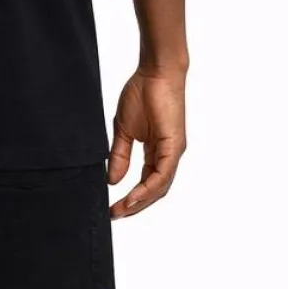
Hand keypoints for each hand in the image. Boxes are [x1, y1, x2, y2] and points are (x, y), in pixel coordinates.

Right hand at [107, 67, 186, 218]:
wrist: (155, 73)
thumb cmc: (142, 94)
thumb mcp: (123, 131)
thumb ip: (119, 156)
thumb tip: (113, 181)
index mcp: (156, 152)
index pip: (145, 183)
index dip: (130, 198)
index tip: (112, 208)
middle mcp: (167, 155)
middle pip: (154, 191)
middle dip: (135, 206)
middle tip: (115, 215)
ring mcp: (173, 152)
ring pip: (160, 187)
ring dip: (141, 202)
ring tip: (122, 210)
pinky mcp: (174, 145)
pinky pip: (163, 174)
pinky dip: (148, 188)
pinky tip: (134, 197)